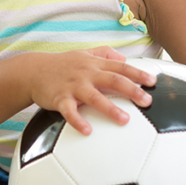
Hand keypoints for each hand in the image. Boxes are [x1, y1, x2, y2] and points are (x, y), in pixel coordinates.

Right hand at [29, 47, 155, 135]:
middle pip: (112, 80)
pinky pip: (69, 111)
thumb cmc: (61, 64)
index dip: (137, 74)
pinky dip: (78, 121)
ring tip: (125, 120)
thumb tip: (123, 58)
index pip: (120, 67)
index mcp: (94, 64)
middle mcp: (86, 73)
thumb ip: (104, 53)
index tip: (153, 81)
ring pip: (94, 97)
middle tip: (147, 101)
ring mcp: (73, 86)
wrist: (32, 71)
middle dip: (131, 90)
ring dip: (110, 108)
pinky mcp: (59, 98)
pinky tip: (87, 131)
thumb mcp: (83, 53)